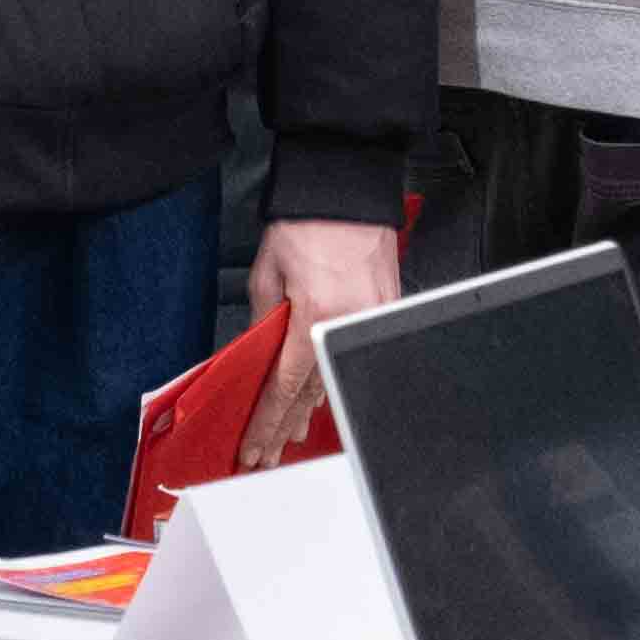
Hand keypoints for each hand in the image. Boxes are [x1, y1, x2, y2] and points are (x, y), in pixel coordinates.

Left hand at [242, 213, 404, 461]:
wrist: (345, 187)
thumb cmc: (306, 221)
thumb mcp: (266, 274)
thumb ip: (263, 322)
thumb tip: (258, 356)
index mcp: (314, 316)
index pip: (285, 388)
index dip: (267, 424)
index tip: (255, 447)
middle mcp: (347, 323)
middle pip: (313, 393)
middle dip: (287, 427)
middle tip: (269, 452)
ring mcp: (370, 318)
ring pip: (336, 378)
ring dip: (310, 408)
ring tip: (290, 432)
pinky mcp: (384, 308)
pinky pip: (352, 355)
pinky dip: (333, 378)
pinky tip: (320, 394)